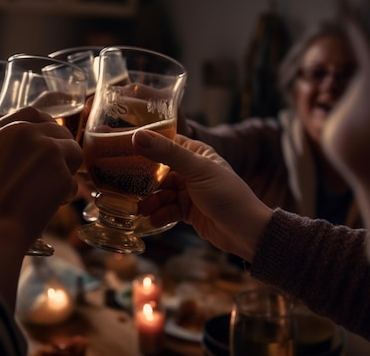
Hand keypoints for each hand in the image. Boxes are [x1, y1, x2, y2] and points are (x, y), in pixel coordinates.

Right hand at [0, 107, 82, 306]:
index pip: (32, 114)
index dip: (44, 127)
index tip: (47, 141)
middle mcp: (21, 133)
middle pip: (57, 131)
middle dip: (59, 151)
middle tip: (51, 173)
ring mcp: (44, 150)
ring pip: (72, 151)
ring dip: (66, 171)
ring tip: (50, 192)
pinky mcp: (60, 173)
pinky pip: (73, 181)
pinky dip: (65, 195)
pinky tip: (49, 207)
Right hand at [132, 130, 272, 261]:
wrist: (246, 232)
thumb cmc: (227, 195)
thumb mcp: (196, 170)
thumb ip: (166, 153)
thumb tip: (137, 136)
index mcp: (196, 153)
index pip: (165, 143)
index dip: (145, 146)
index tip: (123, 149)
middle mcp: (191, 170)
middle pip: (158, 170)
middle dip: (144, 180)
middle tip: (126, 187)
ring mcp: (189, 191)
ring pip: (160, 192)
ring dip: (151, 201)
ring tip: (142, 209)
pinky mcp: (187, 211)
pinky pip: (167, 210)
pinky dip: (159, 215)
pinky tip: (154, 220)